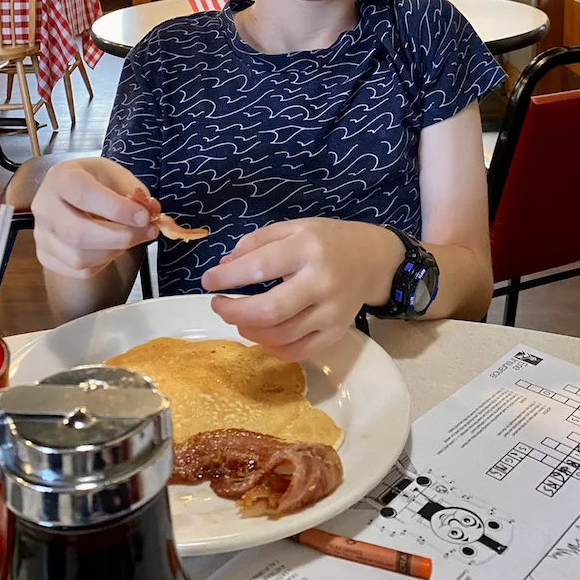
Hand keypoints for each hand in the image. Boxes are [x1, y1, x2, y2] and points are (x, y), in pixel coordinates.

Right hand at [32, 157, 159, 279]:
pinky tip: (112, 247)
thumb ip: (135, 192)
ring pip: (78, 257)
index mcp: (61, 178)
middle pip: (78, 233)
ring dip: (114, 252)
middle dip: (121, 237)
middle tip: (149, 232)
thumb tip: (152, 213)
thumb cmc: (94, 182)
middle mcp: (45, 207)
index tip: (145, 217)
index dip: (117, 209)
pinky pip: (78, 271)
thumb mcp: (116, 175)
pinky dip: (103, 263)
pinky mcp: (45, 256)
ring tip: (133, 238)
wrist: (69, 194)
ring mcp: (41, 235)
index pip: (85, 196)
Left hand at [200, 219, 404, 360]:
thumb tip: (224, 267)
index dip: (227, 278)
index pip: (260, 267)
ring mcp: (331, 313)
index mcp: (307, 249)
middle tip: (218, 305)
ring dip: (249, 330)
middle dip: (234, 312)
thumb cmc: (327, 241)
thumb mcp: (294, 228)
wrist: (372, 260)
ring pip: (280, 336)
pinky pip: (297, 352)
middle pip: (269, 310)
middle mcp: (321, 282)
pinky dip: (272, 348)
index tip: (207, 281)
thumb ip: (256, 243)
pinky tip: (261, 333)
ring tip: (239, 317)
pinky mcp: (336, 334)